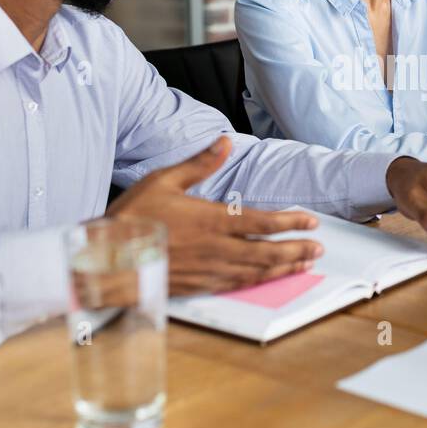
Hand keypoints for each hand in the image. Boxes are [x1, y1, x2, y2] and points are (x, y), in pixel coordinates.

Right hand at [106, 136, 323, 295]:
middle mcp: (216, 248)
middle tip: (319, 248)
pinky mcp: (199, 285)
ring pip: (257, 271)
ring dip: (285, 267)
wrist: (107, 259)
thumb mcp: (164, 181)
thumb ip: (199, 164)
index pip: (262, 223)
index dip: (291, 223)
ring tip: (305, 263)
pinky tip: (268, 278)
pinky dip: (259, 281)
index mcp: (211, 220)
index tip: (311, 221)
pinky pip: (238, 285)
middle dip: (297, 249)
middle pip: (268, 252)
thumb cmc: (132, 218)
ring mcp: (209, 270)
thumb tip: (223, 142)